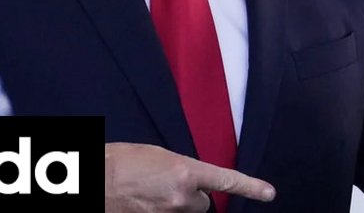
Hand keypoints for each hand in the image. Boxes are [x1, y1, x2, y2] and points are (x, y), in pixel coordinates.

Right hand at [105, 142, 275, 211]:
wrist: (94, 182)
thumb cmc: (120, 162)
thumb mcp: (156, 156)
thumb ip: (181, 170)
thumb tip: (192, 181)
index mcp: (185, 172)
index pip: (226, 180)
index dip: (251, 187)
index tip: (269, 194)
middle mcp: (182, 198)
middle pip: (203, 204)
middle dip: (192, 197)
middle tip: (167, 186)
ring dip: (177, 208)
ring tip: (151, 196)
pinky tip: (146, 205)